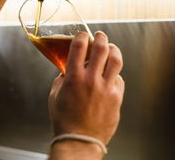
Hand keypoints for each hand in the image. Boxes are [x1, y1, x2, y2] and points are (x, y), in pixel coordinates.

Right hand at [48, 31, 124, 145]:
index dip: (82, 36)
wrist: (79, 140)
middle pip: (101, 48)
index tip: (83, 35)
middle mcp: (91, 80)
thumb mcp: (55, 95)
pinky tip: (111, 75)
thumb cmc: (65, 121)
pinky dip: (115, 73)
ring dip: (113, 50)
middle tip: (100, 36)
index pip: (80, 46)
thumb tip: (67, 70)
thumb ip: (62, 79)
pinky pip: (119, 79)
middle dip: (101, 37)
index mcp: (74, 77)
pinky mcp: (116, 97)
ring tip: (111, 49)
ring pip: (116, 59)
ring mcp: (106, 88)